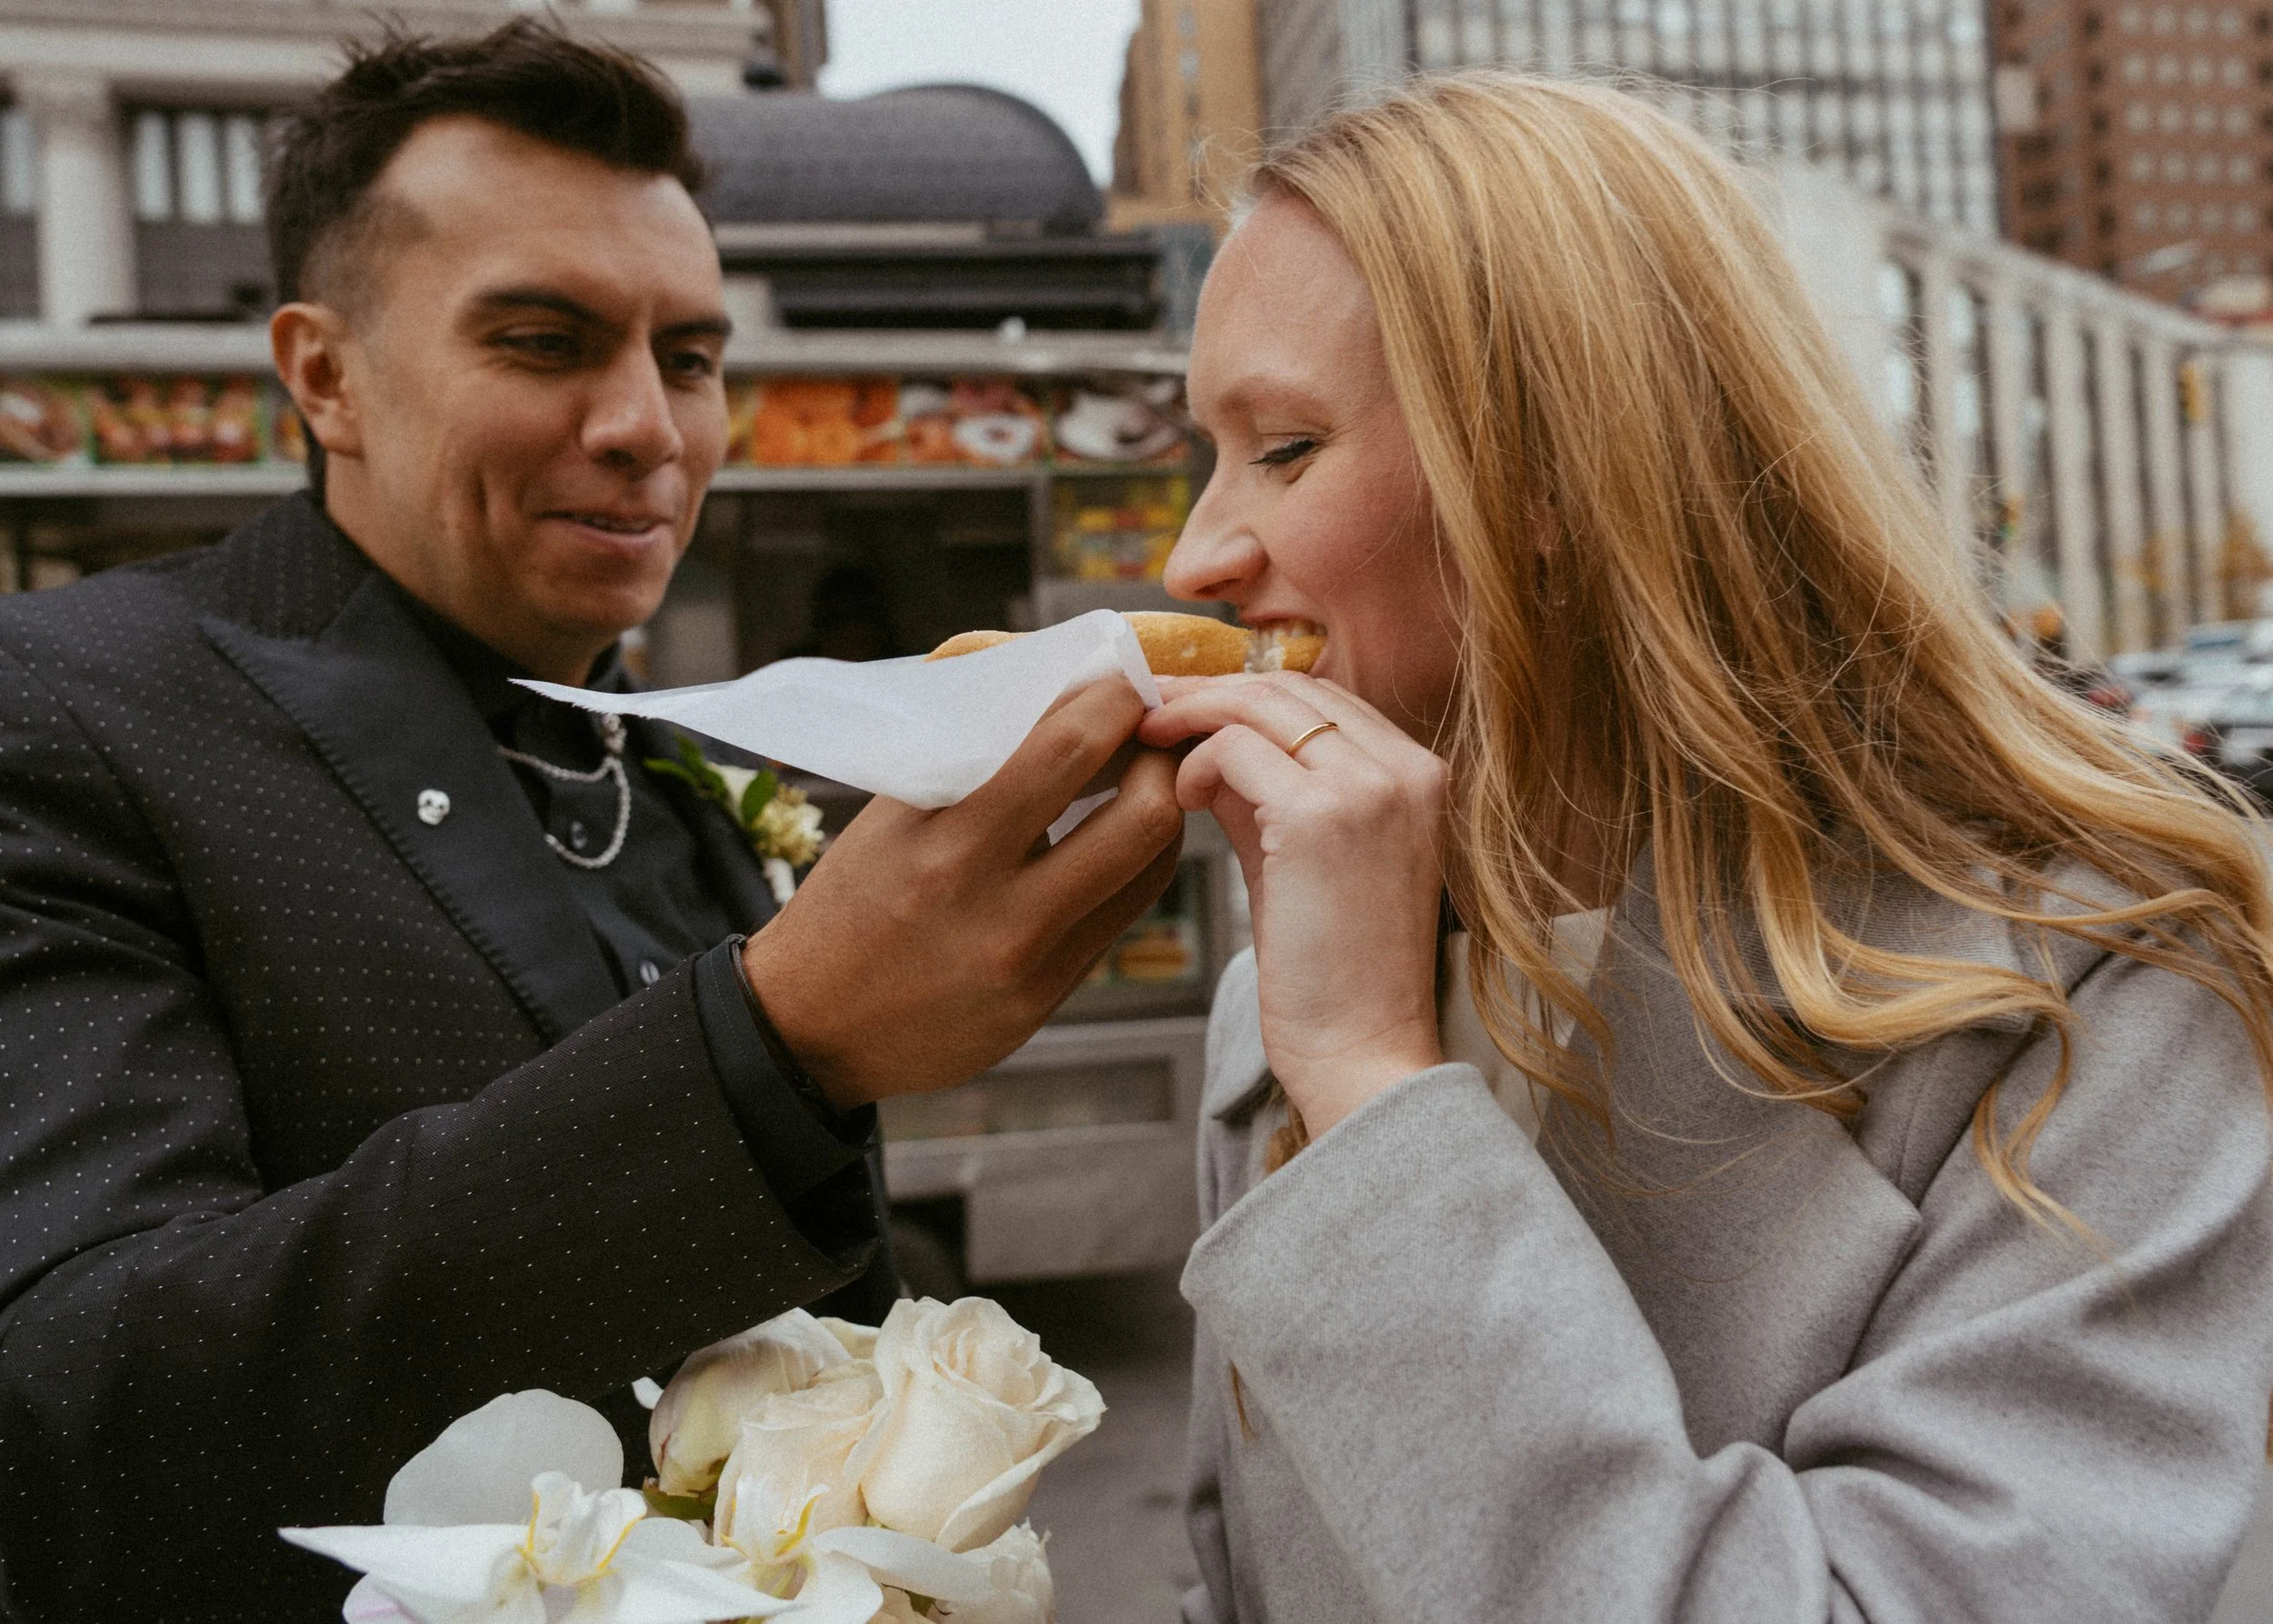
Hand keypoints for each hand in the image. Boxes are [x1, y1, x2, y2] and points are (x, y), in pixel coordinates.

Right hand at [744, 679, 1182, 1108]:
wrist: (809, 1032)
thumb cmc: (846, 907)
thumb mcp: (890, 822)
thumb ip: (972, 765)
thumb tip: (1060, 699)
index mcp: (942, 840)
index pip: (1065, 749)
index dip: (1114, 701)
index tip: (1121, 679)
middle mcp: (994, 905)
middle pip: (1141, 812)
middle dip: (1163, 757)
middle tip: (1152, 732)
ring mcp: (1029, 961)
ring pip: (1149, 865)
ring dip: (1164, 808)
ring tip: (1144, 778)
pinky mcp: (1046, 998)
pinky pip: (1122, 914)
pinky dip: (1134, 864)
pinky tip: (1117, 840)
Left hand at [1139, 673, 1446, 1135]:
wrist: (1365, 1054)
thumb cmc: (1335, 976)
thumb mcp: (1307, 861)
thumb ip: (1271, 796)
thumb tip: (1211, 749)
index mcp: (1420, 775)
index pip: (1323, 695)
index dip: (1245, 693)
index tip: (1187, 706)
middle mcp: (1407, 769)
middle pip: (1290, 685)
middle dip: (1208, 691)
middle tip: (1148, 710)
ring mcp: (1371, 787)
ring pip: (1259, 704)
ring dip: (1192, 717)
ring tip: (1150, 746)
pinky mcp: (1322, 817)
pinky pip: (1235, 750)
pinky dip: (1194, 765)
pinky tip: (1180, 801)